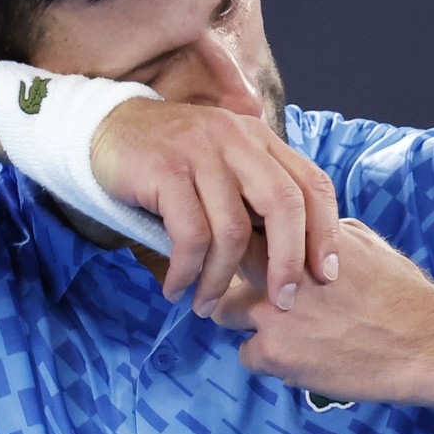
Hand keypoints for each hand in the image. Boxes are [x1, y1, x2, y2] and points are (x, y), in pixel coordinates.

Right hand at [91, 99, 339, 313]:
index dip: (326, 232)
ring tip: (206, 305)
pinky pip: (189, 234)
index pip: (312, 183)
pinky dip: (187, 271)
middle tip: (282, 301)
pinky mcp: (165, 169)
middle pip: (283, 204)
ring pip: (232, 228)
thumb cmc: (172, 160)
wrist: (107, 128)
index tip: (325, 275)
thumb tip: (292, 255)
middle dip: (288, 261)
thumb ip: (255, 194)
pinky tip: (176, 288)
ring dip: (221, 279)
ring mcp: (200, 151)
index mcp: (260, 139)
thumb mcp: (223, 164)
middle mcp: (236, 139)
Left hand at [210, 218, 433, 405]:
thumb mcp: (361, 241)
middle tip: (254, 290)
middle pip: (220, 263)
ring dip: (245, 319)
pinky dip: (266, 358)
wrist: (424, 343)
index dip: (238, 236)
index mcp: (299, 234)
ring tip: (282, 328)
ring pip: (223, 311)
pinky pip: (246, 355)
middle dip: (228, 275)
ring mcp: (271, 312)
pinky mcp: (274, 353)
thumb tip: (294, 231)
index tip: (244, 247)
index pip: (241, 222)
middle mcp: (278, 267)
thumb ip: (317, 235)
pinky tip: (299, 356)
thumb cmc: (399, 292)